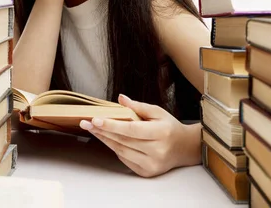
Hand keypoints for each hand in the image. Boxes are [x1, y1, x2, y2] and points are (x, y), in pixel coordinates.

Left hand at [79, 94, 195, 177]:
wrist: (184, 148)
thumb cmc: (169, 127)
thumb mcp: (157, 112)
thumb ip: (138, 106)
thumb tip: (120, 99)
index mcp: (161, 133)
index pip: (131, 129)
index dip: (112, 125)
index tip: (95, 120)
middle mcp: (157, 151)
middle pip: (123, 141)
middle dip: (102, 131)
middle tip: (86, 122)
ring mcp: (152, 164)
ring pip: (121, 151)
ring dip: (105, 140)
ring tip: (93, 129)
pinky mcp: (147, 172)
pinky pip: (125, 159)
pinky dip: (115, 148)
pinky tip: (108, 139)